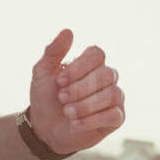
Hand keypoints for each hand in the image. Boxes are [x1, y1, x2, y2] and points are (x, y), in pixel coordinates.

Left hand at [28, 28, 124, 154]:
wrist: (44, 128)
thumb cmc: (45, 98)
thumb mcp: (42, 73)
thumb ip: (53, 51)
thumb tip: (68, 30)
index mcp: (90, 63)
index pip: (97, 54)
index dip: (79, 67)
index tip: (59, 81)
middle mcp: (106, 77)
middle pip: (106, 74)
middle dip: (80, 88)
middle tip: (61, 98)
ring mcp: (114, 97)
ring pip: (112, 94)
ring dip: (85, 105)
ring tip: (67, 112)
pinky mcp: (117, 118)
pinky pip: (114, 115)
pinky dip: (91, 119)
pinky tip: (75, 123)